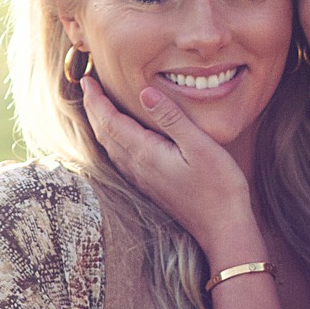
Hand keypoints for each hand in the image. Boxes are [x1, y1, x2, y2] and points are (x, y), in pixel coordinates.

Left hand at [80, 77, 253, 251]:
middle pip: (104, 134)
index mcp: (145, 153)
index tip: (87, 80)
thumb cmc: (218, 186)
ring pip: (110, 147)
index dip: (97, 100)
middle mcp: (137, 167)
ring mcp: (142, 179)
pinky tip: (118, 139)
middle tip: (87, 87)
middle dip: (93, 109)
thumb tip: (145, 93)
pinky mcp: (150, 186)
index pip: (110, 121)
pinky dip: (112, 141)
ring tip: (97, 107)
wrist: (222, 228)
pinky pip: (121, 159)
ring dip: (100, 125)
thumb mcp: (199, 146)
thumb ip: (171, 118)